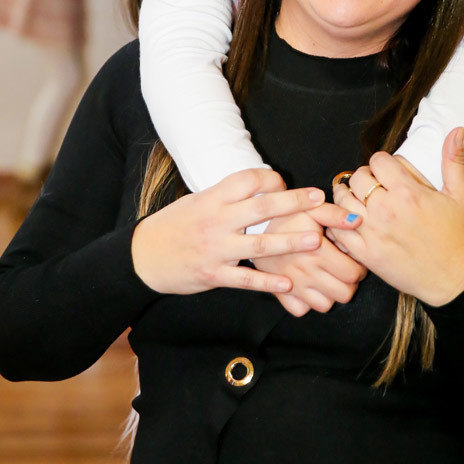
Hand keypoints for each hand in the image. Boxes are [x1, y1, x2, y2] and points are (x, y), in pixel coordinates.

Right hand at [131, 168, 326, 295]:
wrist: (143, 256)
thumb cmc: (176, 225)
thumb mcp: (197, 201)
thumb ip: (227, 196)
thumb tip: (261, 185)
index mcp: (212, 198)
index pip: (248, 180)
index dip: (271, 179)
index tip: (286, 184)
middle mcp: (216, 220)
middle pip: (261, 207)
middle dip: (294, 203)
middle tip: (320, 200)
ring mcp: (215, 249)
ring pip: (259, 244)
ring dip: (290, 242)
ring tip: (315, 241)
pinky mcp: (213, 274)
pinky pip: (245, 279)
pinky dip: (267, 283)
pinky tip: (288, 284)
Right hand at [254, 206, 367, 316]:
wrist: (254, 228)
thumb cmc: (287, 217)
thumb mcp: (312, 209)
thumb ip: (335, 214)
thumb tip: (357, 220)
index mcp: (317, 252)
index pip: (353, 274)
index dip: (359, 268)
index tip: (353, 260)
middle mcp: (306, 273)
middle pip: (344, 294)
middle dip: (349, 283)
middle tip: (343, 270)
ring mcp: (293, 286)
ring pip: (325, 305)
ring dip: (330, 294)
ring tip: (327, 278)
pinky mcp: (281, 295)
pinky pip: (301, 310)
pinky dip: (308, 302)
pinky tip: (309, 287)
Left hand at [330, 129, 463, 306]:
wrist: (455, 280)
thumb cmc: (458, 238)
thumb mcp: (460, 196)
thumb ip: (453, 161)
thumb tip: (456, 130)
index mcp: (408, 192)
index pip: (378, 160)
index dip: (382, 163)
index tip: (387, 171)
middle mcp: (387, 209)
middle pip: (357, 177)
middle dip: (364, 177)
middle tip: (373, 186)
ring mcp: (373, 232)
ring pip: (342, 200)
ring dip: (347, 196)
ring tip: (358, 200)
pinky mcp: (366, 254)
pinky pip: (338, 230)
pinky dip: (337, 222)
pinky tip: (348, 221)